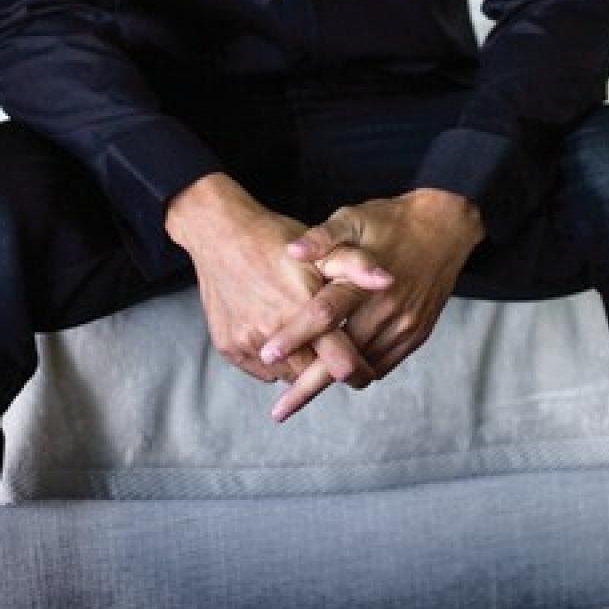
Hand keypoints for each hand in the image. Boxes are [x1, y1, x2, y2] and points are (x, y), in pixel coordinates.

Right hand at [163, 171, 391, 390]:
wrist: (219, 233)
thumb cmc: (275, 238)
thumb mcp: (320, 249)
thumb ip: (357, 266)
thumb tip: (389, 280)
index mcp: (302, 308)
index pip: (341, 362)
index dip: (359, 369)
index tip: (367, 369)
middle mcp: (272, 331)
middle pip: (313, 374)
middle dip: (327, 368)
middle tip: (335, 353)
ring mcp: (247, 342)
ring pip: (286, 375)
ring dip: (300, 365)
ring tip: (308, 343)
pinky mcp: (229, 347)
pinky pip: (260, 371)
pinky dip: (274, 362)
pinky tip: (280, 338)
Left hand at [260, 187, 483, 421]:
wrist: (443, 228)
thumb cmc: (389, 221)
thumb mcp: (354, 218)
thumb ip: (323, 237)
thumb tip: (291, 251)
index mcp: (366, 280)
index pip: (325, 313)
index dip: (295, 335)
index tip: (266, 354)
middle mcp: (387, 308)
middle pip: (342, 357)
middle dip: (308, 386)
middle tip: (279, 411)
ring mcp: (404, 326)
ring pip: (362, 368)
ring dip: (332, 383)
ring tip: (299, 396)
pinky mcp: (415, 335)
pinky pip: (382, 365)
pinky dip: (358, 373)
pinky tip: (336, 376)